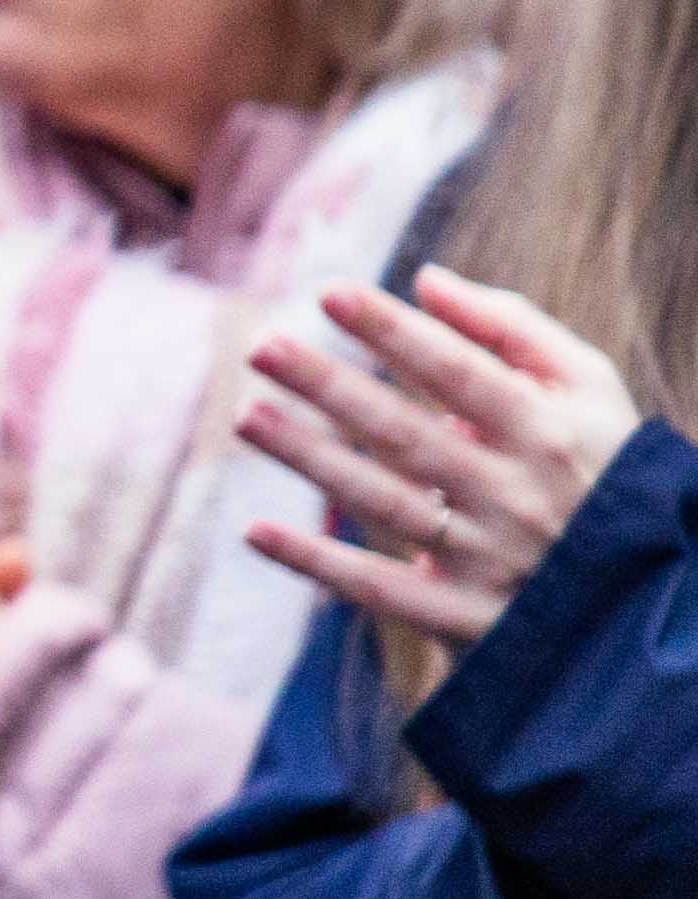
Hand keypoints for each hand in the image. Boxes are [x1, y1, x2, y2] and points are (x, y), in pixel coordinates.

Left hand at [241, 267, 644, 652]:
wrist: (652, 600)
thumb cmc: (607, 468)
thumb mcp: (591, 392)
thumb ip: (515, 329)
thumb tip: (427, 278)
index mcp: (551, 432)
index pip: (459, 372)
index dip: (393, 331)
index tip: (328, 292)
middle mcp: (518, 494)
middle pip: (407, 434)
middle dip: (332, 387)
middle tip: (260, 346)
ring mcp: (490, 559)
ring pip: (384, 502)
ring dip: (311, 459)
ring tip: (246, 415)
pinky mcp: (465, 619)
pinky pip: (379, 588)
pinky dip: (318, 562)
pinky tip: (255, 531)